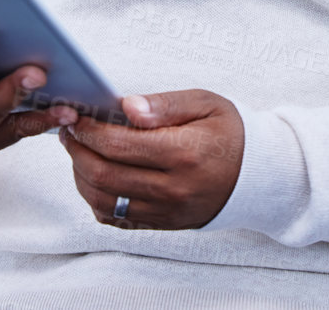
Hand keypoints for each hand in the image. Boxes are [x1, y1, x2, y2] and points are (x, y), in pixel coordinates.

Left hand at [59, 89, 243, 229]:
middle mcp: (173, 188)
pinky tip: (95, 176)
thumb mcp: (205, 104)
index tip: (77, 115)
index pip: (118, 144)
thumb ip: (164, 104)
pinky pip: (115, 218)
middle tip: (69, 131)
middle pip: (103, 174)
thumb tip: (126, 107)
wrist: (258, 175)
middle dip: (77, 150)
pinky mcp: (163, 224)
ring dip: (80, 175)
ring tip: (79, 151)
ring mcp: (167, 211)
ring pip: (103, 200)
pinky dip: (95, 198)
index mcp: (184, 153)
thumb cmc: (230, 133)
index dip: (89, 129)